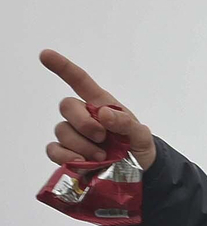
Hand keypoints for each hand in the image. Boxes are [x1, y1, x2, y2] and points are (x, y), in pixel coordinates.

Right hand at [40, 50, 156, 169]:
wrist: (139, 171)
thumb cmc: (137, 145)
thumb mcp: (141, 134)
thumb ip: (126, 122)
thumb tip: (103, 114)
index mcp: (100, 104)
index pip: (79, 81)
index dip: (62, 67)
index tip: (45, 55)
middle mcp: (83, 116)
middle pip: (66, 106)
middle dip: (83, 122)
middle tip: (102, 138)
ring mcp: (73, 135)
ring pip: (62, 131)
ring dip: (81, 145)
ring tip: (101, 157)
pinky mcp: (67, 153)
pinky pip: (54, 150)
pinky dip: (66, 156)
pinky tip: (82, 162)